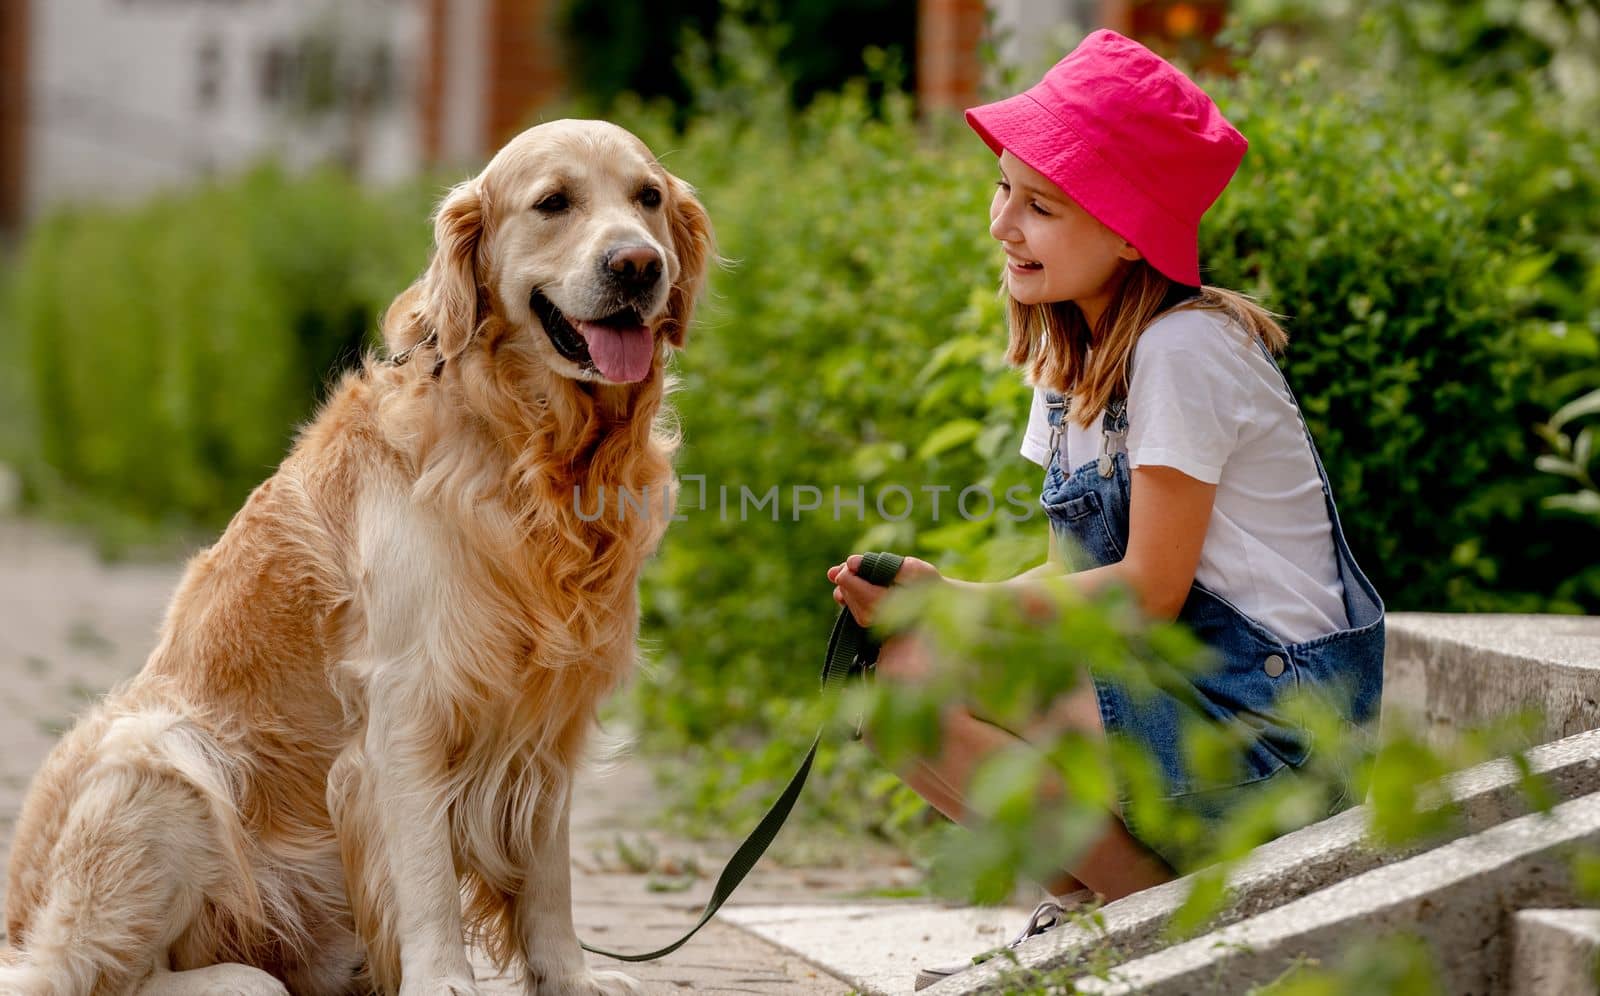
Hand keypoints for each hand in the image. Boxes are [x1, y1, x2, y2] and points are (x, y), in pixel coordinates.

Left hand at [826, 553, 941, 626]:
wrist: (936, 606)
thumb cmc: (927, 585)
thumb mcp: (912, 569)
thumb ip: (882, 563)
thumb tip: (851, 562)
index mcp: (878, 603)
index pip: (846, 580)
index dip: (850, 567)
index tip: (858, 561)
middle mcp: (869, 616)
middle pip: (843, 587)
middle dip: (849, 573)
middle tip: (863, 564)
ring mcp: (865, 621)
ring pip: (843, 594)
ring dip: (851, 581)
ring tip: (867, 572)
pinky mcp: (865, 622)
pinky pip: (847, 601)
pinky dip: (850, 589)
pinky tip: (861, 581)